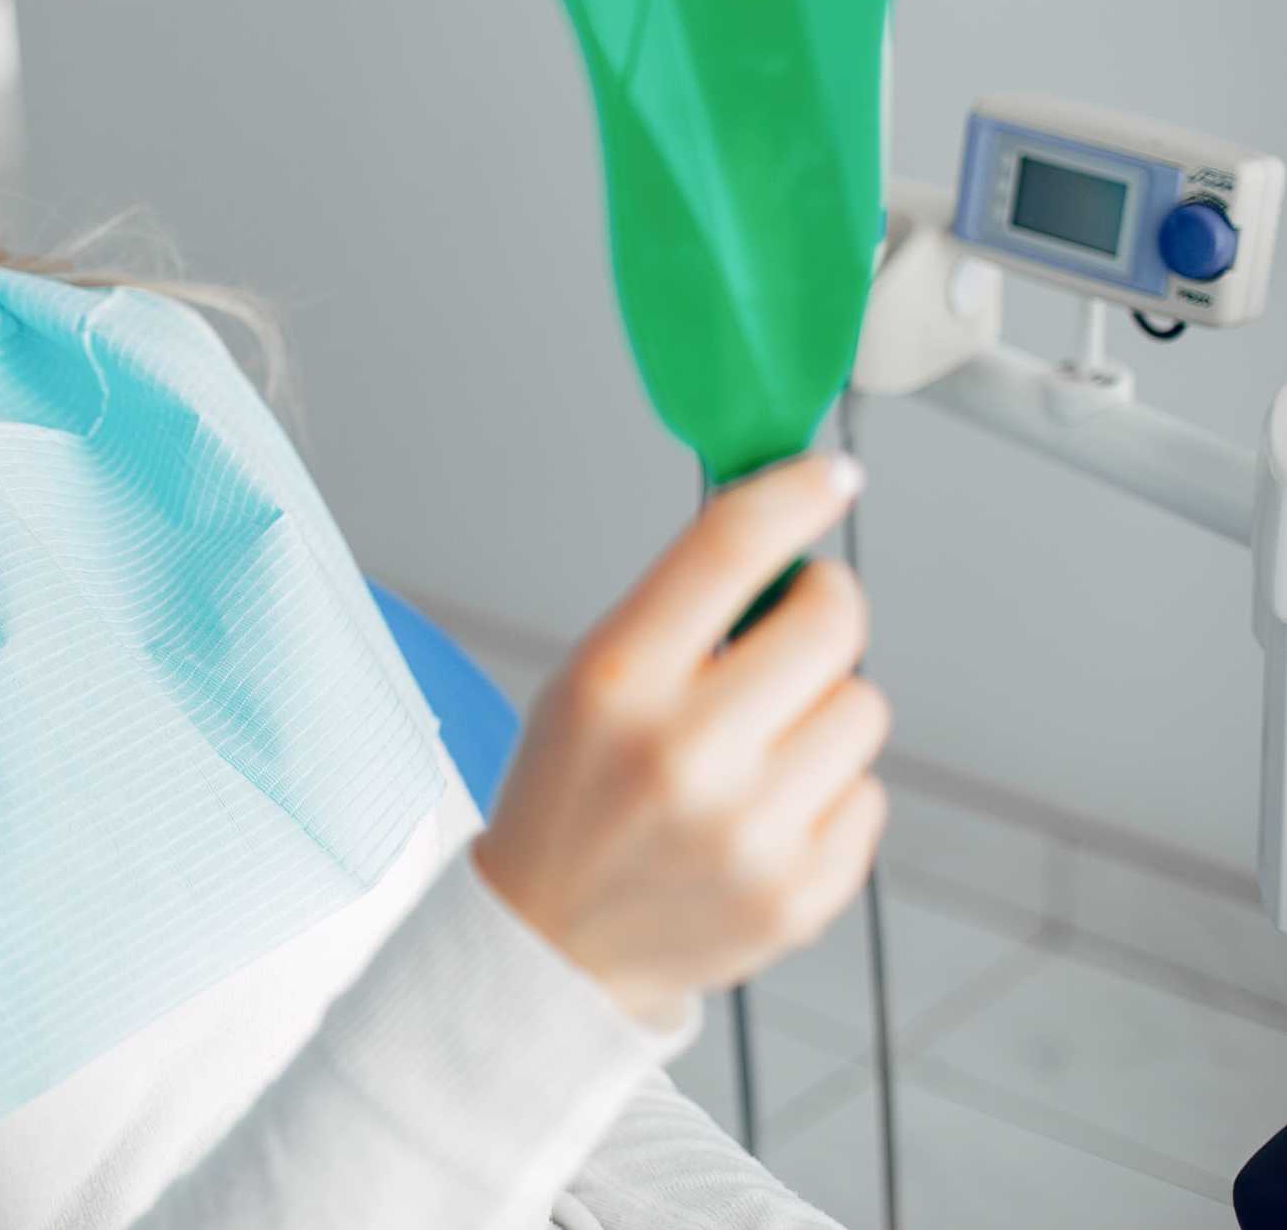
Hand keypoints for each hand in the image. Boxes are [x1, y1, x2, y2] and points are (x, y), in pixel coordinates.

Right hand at [471, 451, 888, 1029]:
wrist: (550, 944)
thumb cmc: (571, 794)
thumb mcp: (586, 680)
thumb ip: (681, 613)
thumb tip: (793, 531)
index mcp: (617, 682)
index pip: (730, 548)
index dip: (795, 493)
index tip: (831, 475)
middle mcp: (685, 754)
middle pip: (832, 624)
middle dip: (823, 609)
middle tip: (793, 626)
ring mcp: (750, 832)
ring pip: (863, 708)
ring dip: (824, 710)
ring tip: (759, 745)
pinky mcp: (800, 895)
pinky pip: (869, 795)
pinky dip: (828, 793)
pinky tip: (764, 812)